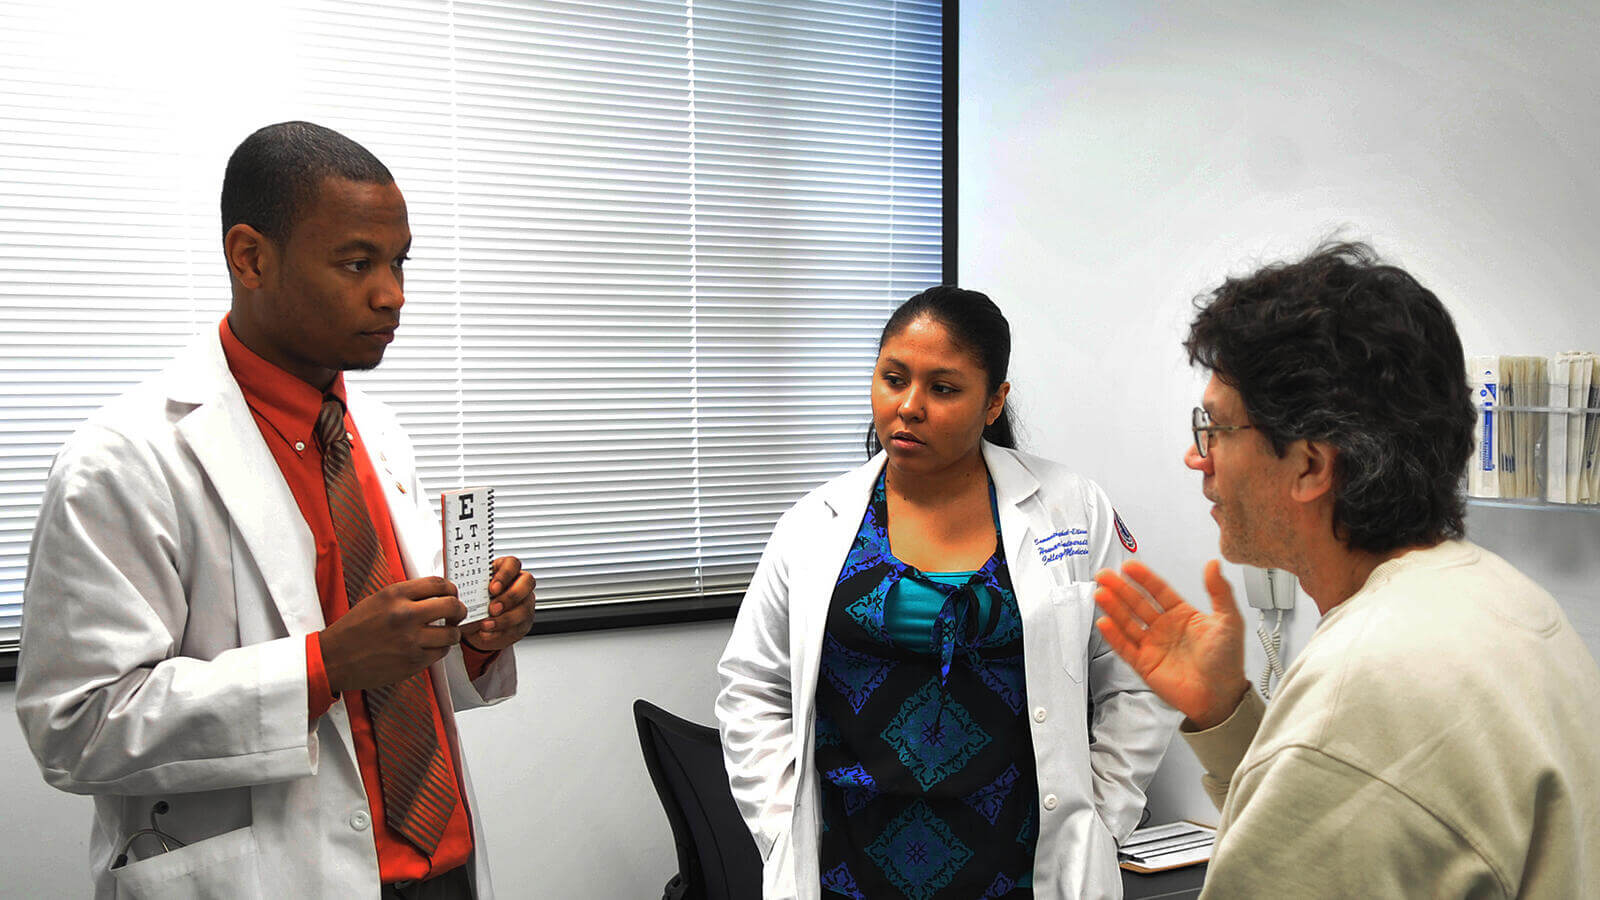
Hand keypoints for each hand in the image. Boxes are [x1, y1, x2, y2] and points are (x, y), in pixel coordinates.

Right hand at [320, 577, 465, 693]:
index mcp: (395, 595)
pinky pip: (440, 653)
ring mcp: (411, 640)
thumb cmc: (354, 630)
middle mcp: (405, 615)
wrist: (334, 658)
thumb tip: (436, 593)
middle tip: (456, 613)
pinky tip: (431, 646)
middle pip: (451, 606)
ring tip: (444, 632)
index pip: (438, 584)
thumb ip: (406, 595)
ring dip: (452, 633)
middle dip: (459, 609)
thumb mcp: (377, 600)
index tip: (451, 594)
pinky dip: (440, 649)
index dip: (451, 588)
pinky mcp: (413, 662)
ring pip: (451, 634)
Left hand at [460, 556, 535, 652]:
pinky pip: (518, 626)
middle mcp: (518, 584)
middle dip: (510, 597)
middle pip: (527, 582)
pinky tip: (488, 633)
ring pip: (525, 608)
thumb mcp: (468, 593)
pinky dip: (501, 632)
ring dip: (505, 619)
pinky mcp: (523, 622)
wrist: (476, 627)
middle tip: (493, 609)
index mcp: (503, 570)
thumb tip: (459, 597)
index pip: (512, 564)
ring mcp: (523, 603)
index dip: (505, 575)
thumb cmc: (473, 603)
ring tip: (486, 625)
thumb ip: (467, 591)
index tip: (492, 588)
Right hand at [1093, 559, 1250, 729]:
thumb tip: (1214, 565)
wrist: (1221, 696)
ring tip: (1101, 594)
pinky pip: (1124, 647)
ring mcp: (1153, 646)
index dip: (1143, 578)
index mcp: (1183, 615)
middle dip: (1120, 589)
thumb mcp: (1230, 620)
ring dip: (1113, 608)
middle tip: (1105, 576)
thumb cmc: (1228, 662)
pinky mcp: (1144, 665)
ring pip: (1127, 622)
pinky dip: (1113, 636)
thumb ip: (1220, 591)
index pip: (1158, 591)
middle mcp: (1165, 628)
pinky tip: (1105, 622)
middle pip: (1137, 603)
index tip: (1129, 566)